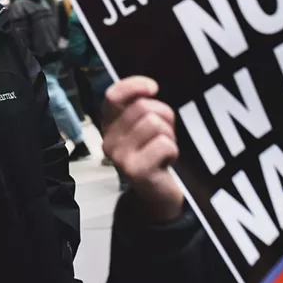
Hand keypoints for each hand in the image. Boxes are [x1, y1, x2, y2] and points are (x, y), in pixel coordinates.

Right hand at [102, 76, 182, 222]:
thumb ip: (141, 107)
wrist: (157, 196)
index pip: (113, 96)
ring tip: (164, 149)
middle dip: (164, 117)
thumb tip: (150, 88)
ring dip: (169, 135)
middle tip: (164, 135)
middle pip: (143, 108)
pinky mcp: (136, 171)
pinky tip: (166, 162)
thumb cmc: (154, 154)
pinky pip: (164, 144)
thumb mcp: (144, 128)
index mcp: (109, 126)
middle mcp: (109, 141)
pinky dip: (173, 151)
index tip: (153, 88)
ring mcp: (120, 157)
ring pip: (155, 124)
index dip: (134, 85)